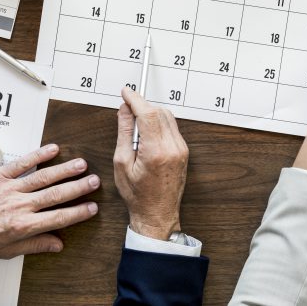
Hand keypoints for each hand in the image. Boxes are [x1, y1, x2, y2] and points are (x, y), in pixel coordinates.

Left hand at [0, 144, 99, 257]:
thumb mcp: (6, 251)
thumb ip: (34, 245)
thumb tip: (56, 244)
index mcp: (22, 226)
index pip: (58, 218)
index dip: (78, 212)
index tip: (91, 207)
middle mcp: (19, 206)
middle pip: (56, 194)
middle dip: (78, 187)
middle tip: (94, 181)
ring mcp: (9, 189)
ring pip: (44, 177)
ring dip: (65, 170)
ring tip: (81, 165)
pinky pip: (22, 163)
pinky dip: (38, 155)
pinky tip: (53, 150)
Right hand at [113, 87, 188, 239]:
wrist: (157, 214)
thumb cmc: (137, 195)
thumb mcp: (122, 163)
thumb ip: (124, 132)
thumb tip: (124, 110)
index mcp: (156, 151)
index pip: (147, 113)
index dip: (135, 98)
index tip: (126, 92)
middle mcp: (173, 147)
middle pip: (159, 111)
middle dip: (142, 106)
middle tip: (126, 112)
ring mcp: (181, 149)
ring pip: (167, 117)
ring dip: (151, 114)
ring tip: (135, 129)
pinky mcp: (184, 151)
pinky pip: (171, 127)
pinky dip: (158, 123)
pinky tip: (147, 135)